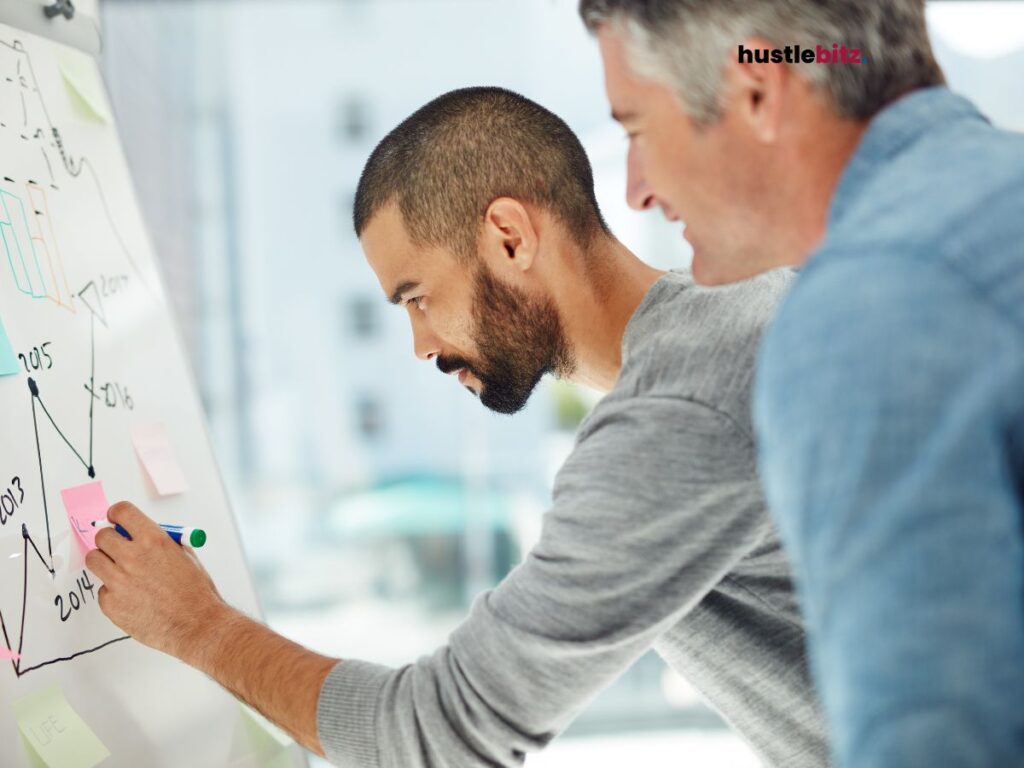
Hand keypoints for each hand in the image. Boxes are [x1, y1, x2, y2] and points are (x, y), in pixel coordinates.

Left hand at [85, 502, 229, 661]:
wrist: (196, 624)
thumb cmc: (195, 593)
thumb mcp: (185, 555)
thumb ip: (161, 542)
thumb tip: (141, 536)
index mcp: (153, 540)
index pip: (122, 512)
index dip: (116, 514)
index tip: (115, 519)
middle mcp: (132, 557)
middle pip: (101, 536)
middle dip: (109, 540)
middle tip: (116, 547)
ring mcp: (118, 581)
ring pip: (93, 560)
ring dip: (104, 562)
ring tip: (120, 571)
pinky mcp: (110, 603)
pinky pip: (102, 589)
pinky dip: (112, 591)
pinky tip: (131, 596)